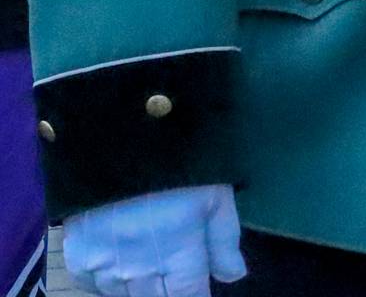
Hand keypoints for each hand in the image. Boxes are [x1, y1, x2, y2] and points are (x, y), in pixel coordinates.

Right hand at [62, 184, 245, 296]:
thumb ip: (224, 242)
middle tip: (173, 267)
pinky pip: (93, 285)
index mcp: (177, 262)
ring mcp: (104, 269)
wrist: (115, 140)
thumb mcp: (215, 199)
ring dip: (139, 286)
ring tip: (149, 260)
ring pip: (124, 295)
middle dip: (168, 289)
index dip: (194, 293)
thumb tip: (231, 277)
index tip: (196, 282)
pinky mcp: (77, 259)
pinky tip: (122, 261)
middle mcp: (139, 275)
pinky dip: (108, 280)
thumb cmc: (177, 167)